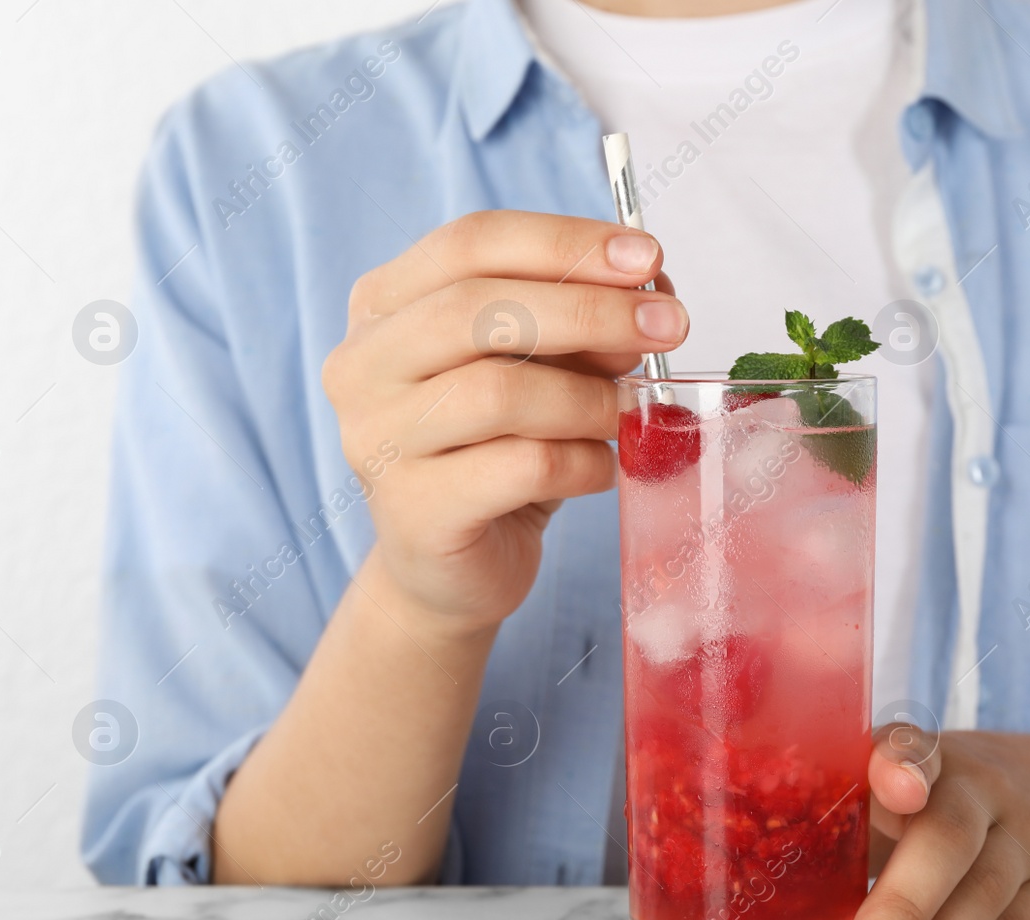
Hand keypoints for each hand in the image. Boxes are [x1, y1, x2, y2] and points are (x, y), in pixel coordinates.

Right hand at [322, 210, 687, 633]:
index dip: (565, 243)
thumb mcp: (539, 369)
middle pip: (477, 309)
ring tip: (629, 411)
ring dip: (589, 396)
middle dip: (589, 311)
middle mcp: (361, 366)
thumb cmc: (497, 451)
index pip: (471, 242)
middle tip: (668, 327)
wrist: (455, 566)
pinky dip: (583, 461)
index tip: (646, 257)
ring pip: (498, 392)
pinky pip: (520, 468)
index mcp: (383, 306)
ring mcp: (377, 441)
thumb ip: (579, 324)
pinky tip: (603, 468)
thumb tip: (651, 295)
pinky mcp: (414, 512)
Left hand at [840, 728, 1029, 919]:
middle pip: (949, 840)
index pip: (916, 748)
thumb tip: (763, 878)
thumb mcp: (897, 789)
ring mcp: (1026, 841)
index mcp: (930, 757)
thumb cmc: (941, 802)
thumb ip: (843, 819)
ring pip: (981, 899)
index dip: (903, 765)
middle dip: (902, 908)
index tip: (898, 788)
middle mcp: (983, 789)